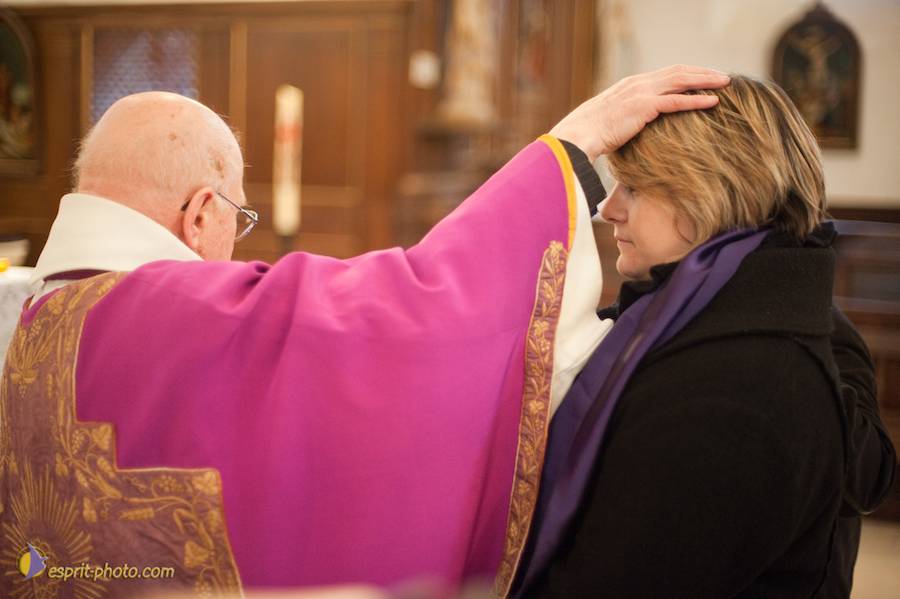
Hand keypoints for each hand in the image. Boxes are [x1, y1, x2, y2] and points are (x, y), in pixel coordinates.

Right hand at [550, 65, 730, 161]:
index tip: (702, 77)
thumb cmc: (588, 135)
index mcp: (630, 85)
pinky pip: (677, 101)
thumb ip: (624, 119)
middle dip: (702, 72)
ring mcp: (641, 93)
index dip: (686, 73)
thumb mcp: (608, 122)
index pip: (664, 74)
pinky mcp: (644, 107)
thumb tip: (629, 131)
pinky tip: (714, 102)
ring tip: (725, 83)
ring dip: (705, 81)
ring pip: (681, 80)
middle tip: (721, 76)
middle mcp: (637, 83)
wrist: (577, 136)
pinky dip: (697, 100)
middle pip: (677, 71)